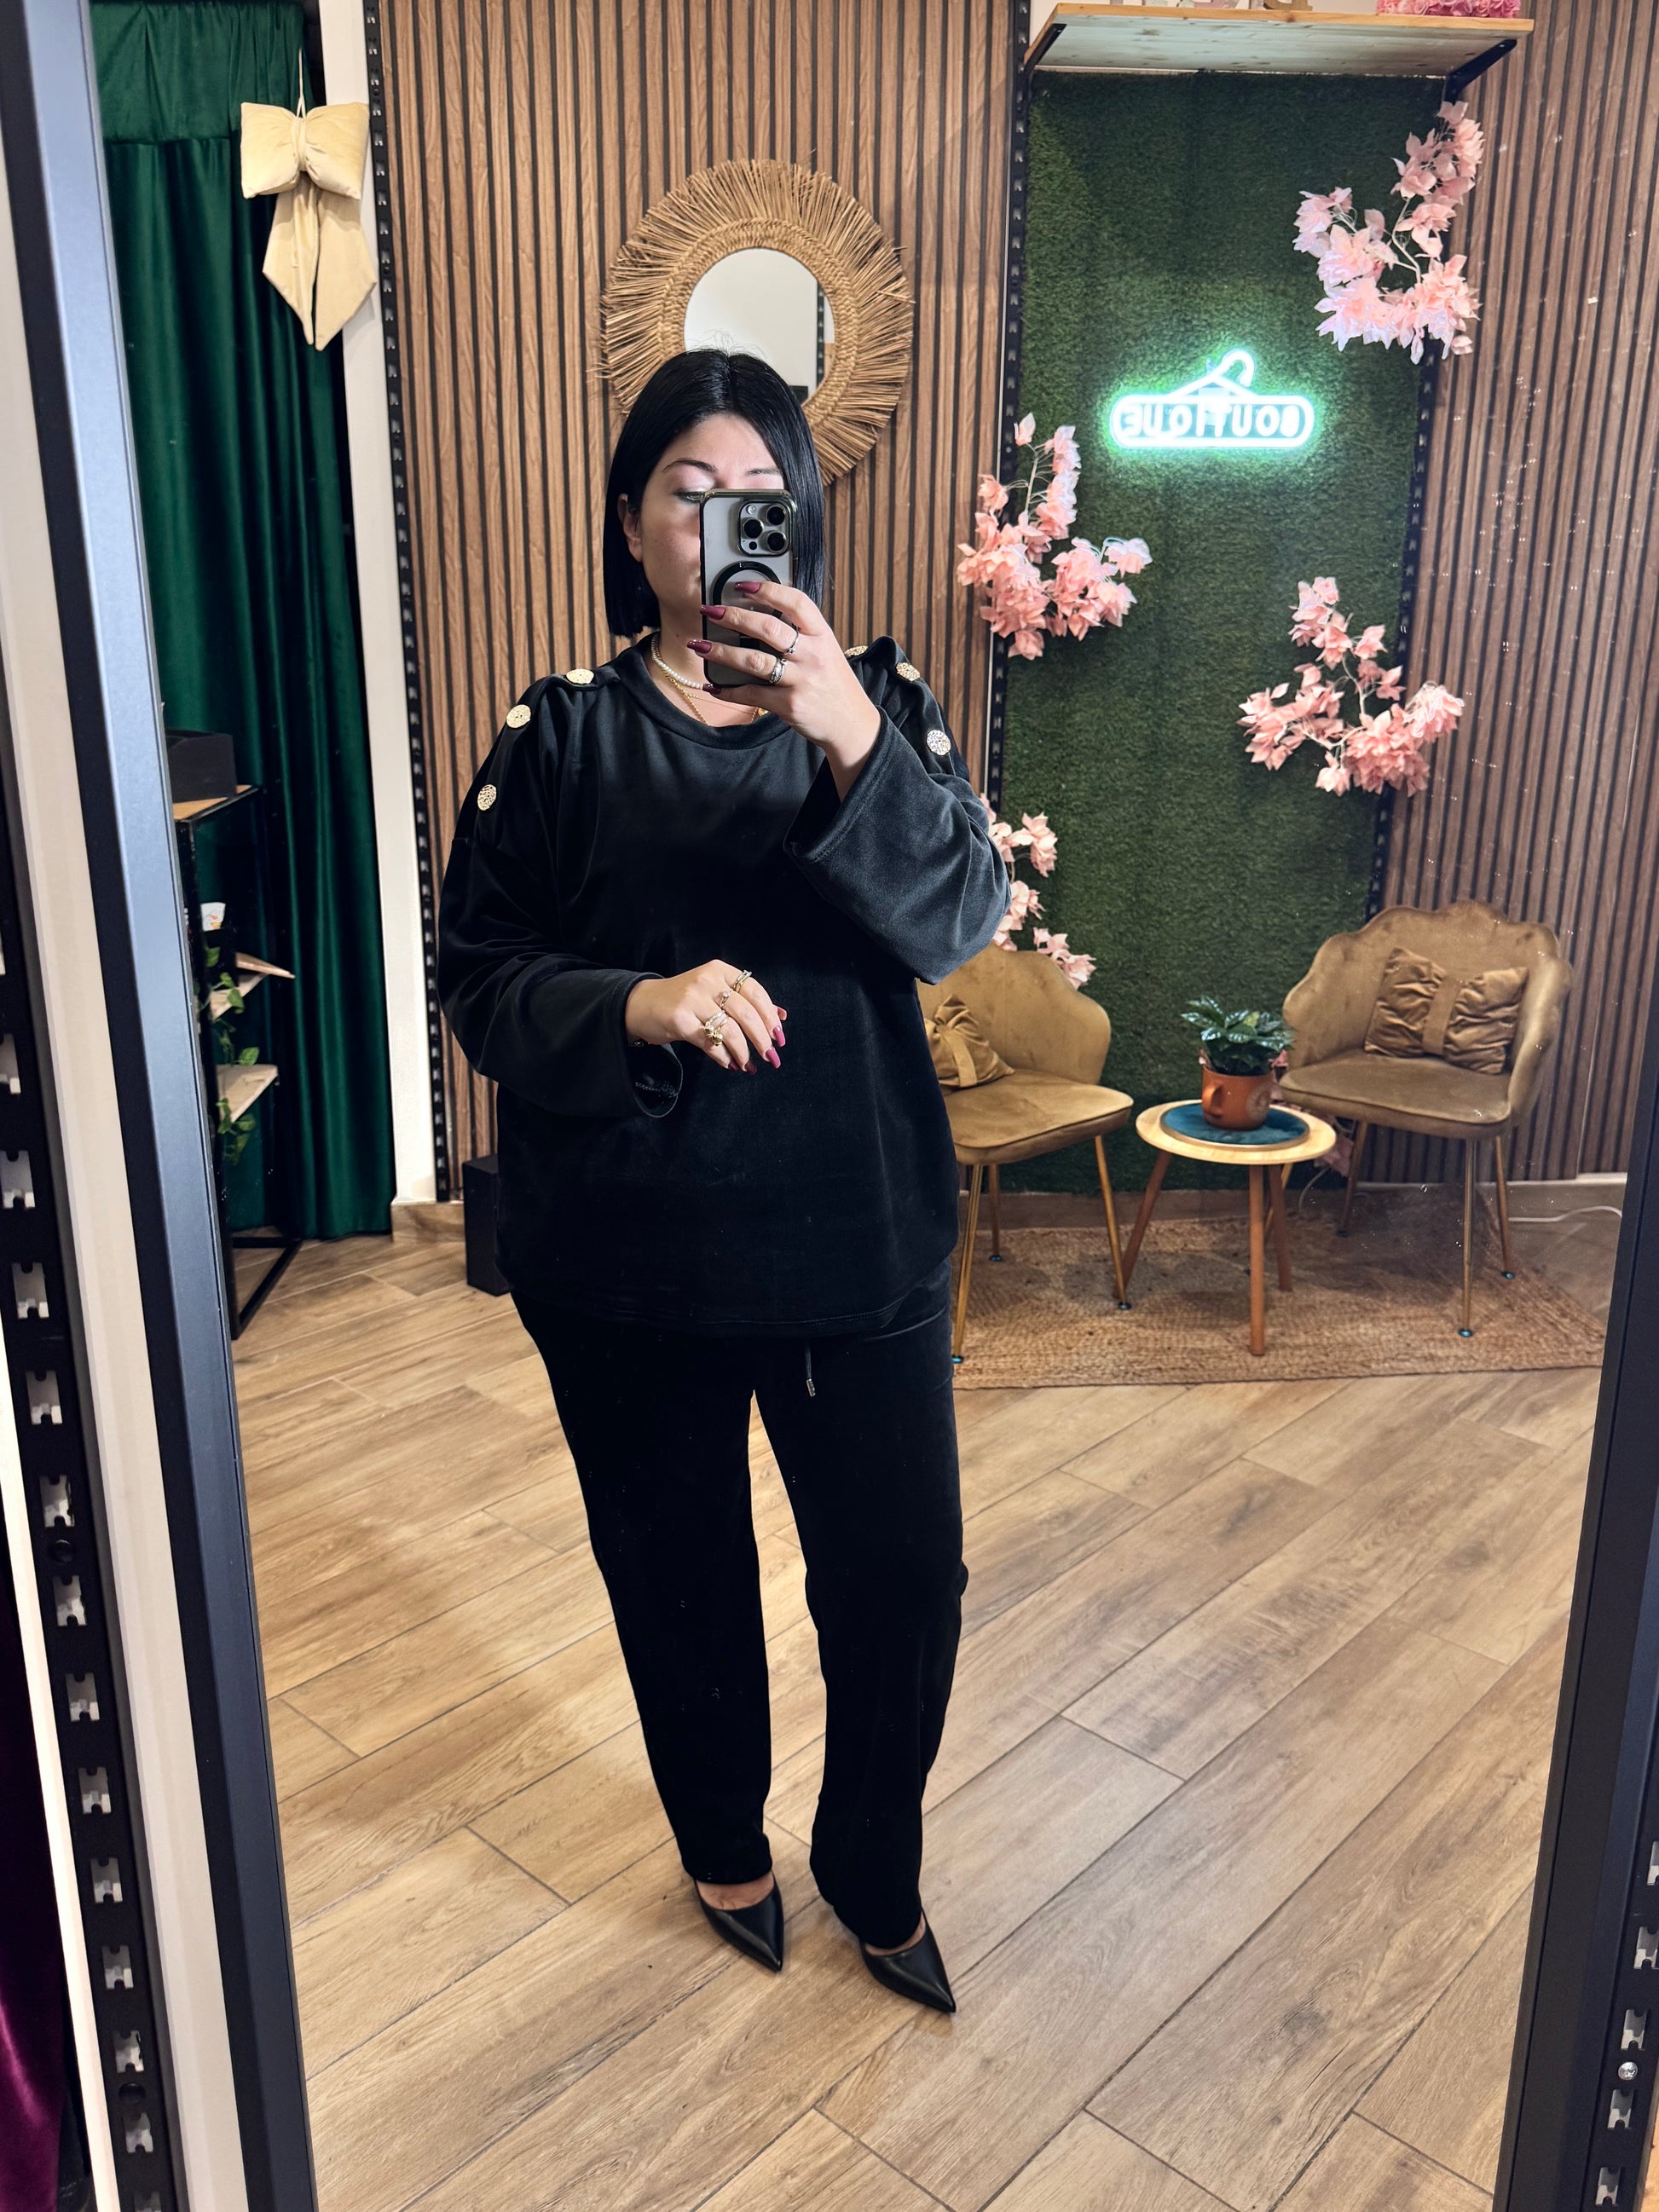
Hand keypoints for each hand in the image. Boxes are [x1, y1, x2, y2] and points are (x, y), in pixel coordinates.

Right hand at [624, 961, 786, 1073]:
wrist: (642, 1004)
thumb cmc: (684, 1000)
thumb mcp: (715, 992)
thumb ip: (747, 1001)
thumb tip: (781, 1015)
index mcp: (720, 971)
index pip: (755, 992)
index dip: (770, 1016)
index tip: (779, 1037)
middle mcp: (707, 980)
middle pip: (746, 1012)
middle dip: (762, 1038)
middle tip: (770, 1057)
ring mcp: (692, 999)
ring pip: (729, 1030)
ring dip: (743, 1051)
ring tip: (748, 1065)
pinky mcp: (679, 1019)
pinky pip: (709, 1042)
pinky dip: (723, 1056)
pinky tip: (729, 1063)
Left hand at [688, 580, 882, 776]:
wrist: (852, 724)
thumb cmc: (834, 684)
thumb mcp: (826, 651)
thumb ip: (801, 634)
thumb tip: (761, 615)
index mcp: (822, 635)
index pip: (796, 602)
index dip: (768, 589)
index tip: (742, 584)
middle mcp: (812, 655)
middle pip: (768, 628)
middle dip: (733, 616)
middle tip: (709, 610)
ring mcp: (800, 681)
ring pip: (754, 661)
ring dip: (721, 652)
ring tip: (699, 645)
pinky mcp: (789, 705)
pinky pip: (752, 695)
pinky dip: (728, 690)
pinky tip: (713, 686)